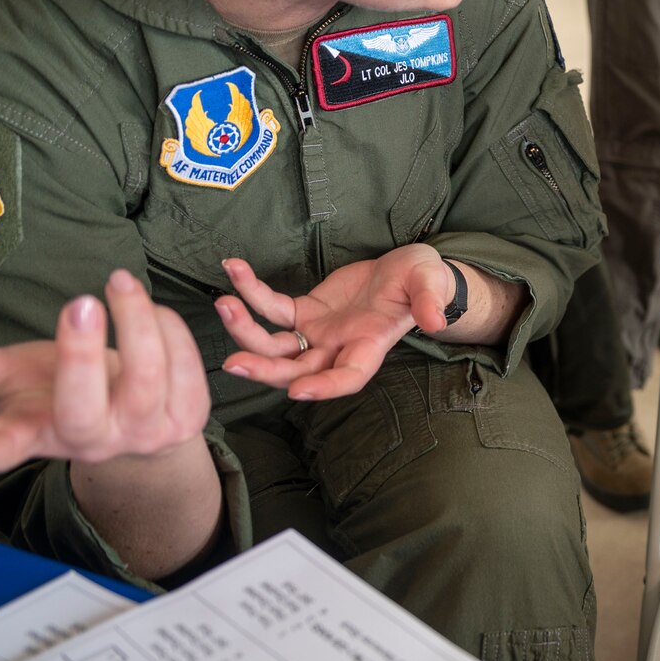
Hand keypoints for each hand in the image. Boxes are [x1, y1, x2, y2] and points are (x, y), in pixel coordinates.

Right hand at [0, 269, 209, 485]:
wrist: (130, 417)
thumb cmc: (55, 390)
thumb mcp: (6, 381)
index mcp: (36, 431)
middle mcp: (92, 440)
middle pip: (84, 405)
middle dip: (82, 353)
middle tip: (80, 303)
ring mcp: (144, 433)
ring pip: (147, 377)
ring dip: (137, 321)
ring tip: (118, 282)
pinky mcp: (189, 418)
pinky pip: (188, 366)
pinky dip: (171, 328)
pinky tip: (153, 310)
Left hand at [216, 246, 457, 401]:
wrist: (407, 272)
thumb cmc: (424, 280)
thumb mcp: (431, 284)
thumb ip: (430, 302)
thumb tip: (435, 320)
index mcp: (369, 346)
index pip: (348, 376)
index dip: (324, 387)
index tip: (299, 391)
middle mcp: (338, 348)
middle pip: (296, 371)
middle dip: (264, 368)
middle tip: (233, 364)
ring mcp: (317, 334)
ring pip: (274, 345)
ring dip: (245, 331)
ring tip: (224, 303)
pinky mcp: (303, 313)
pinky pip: (271, 308)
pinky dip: (250, 292)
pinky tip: (234, 269)